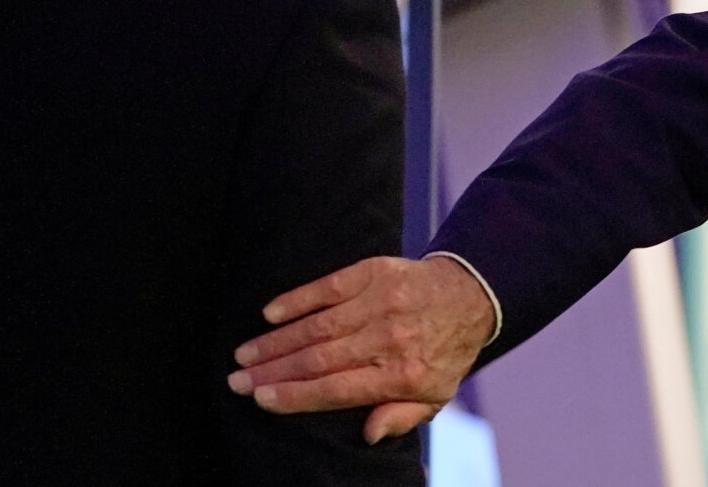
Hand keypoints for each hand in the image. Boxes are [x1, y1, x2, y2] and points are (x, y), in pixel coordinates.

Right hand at [227, 256, 496, 443]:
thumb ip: (401, 417)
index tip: (261, 399)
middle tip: (236, 379)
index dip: (296, 395)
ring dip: (276, 341)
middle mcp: (388, 338)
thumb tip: (368, 434)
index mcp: (401, 373)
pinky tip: (270, 313)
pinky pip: (329, 286)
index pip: (337, 389)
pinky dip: (297, 300)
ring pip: (318, 325)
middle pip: (319, 358)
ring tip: (244, 354)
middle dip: (272, 371)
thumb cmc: (445, 352)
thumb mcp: (435, 396)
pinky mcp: (375, 273)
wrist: (471, 295)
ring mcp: (381, 302)